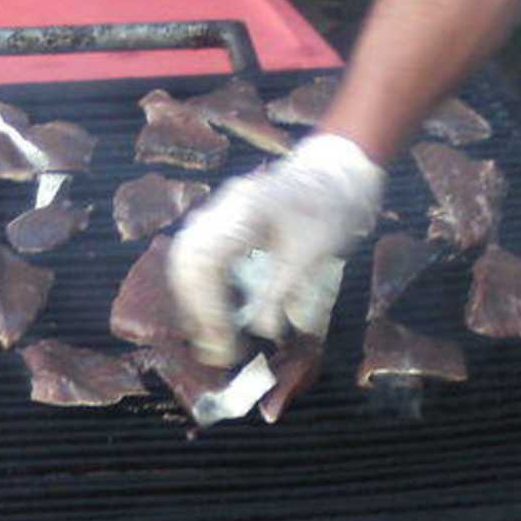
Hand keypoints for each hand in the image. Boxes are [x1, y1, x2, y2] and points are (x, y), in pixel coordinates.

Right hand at [170, 133, 384, 365]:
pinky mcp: (221, 220)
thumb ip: (283, 291)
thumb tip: (264, 331)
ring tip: (213, 338)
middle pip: (186, 259)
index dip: (207, 306)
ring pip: (185, 257)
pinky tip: (213, 314)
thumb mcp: (313, 254)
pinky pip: (196, 254)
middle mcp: (223, 205)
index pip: (204, 261)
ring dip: (194, 299)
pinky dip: (200, 286)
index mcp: (245, 209)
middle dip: (196, 307)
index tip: (222, 341)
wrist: (336, 173)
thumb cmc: (330, 209)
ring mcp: (218, 209)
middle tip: (217, 347)